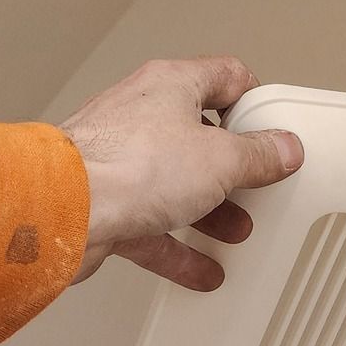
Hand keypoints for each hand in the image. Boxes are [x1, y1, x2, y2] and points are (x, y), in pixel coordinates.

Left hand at [60, 57, 303, 290]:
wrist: (62, 210)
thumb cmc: (127, 165)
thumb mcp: (220, 159)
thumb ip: (257, 155)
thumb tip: (283, 149)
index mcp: (170, 86)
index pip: (223, 76)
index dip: (253, 100)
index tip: (271, 127)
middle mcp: (140, 116)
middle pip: (198, 136)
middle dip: (231, 168)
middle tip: (254, 184)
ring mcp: (119, 160)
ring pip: (173, 183)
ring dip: (208, 210)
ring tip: (234, 230)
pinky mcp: (105, 202)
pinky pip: (150, 226)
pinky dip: (178, 249)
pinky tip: (201, 269)